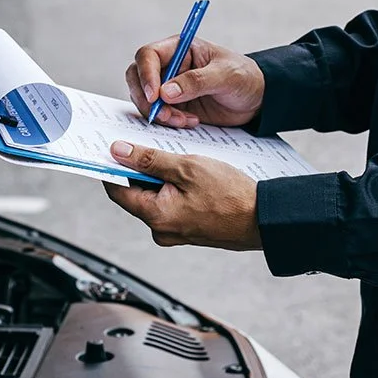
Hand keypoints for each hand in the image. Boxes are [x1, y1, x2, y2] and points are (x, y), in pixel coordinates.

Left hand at [103, 141, 261, 250]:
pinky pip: (172, 205)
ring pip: (156, 197)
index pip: (117, 189)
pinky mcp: (188, 230)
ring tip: (178, 158)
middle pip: (136, 193)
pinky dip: (175, 188)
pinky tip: (190, 174)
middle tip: (151, 146)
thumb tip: (119, 152)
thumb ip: (150, 160)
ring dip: (161, 177)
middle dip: (141, 169)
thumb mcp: (188, 167)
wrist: (265, 219)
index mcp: (155, 215)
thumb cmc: (232, 196)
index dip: (113, 167)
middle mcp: (160, 229)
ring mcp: (174, 232)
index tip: (114, 149)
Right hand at [126, 37, 264, 128]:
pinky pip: (156, 114)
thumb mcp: (226, 76)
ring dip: (158, 113)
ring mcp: (167, 87)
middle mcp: (169, 66)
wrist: (257, 100)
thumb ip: (196, 81)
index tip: (154, 95)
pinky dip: (167, 122)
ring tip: (183, 120)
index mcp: (180, 48)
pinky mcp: (171, 106)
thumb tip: (165, 92)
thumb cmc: (246, 78)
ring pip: (143, 99)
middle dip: (146, 99)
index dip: (146, 74)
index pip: (148, 55)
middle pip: (137, 77)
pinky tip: (189, 122)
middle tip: (164, 114)